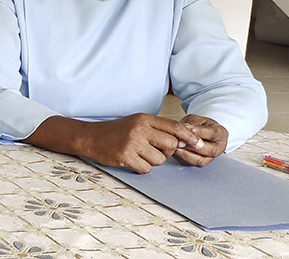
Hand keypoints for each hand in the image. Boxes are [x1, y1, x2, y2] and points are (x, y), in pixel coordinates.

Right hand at [77, 114, 202, 173]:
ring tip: (140, 155)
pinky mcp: (125, 156)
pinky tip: (133, 161)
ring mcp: (132, 143)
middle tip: (155, 150)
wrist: (91, 137)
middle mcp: (139, 129)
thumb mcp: (136, 122)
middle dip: (167, 151)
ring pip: (160, 159)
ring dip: (153, 161)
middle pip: (171, 144)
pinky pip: (146, 168)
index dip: (189, 137)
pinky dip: (142, 168)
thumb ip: (157, 128)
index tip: (198, 144)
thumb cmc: (116, 131)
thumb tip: (183, 139)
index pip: (174, 127)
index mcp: (144, 119)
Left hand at [172, 114, 227, 167]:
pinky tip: (174, 151)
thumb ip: (192, 123)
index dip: (197, 132)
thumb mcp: (196, 119)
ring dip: (185, 154)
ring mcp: (210, 158)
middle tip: (178, 141)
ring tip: (174, 146)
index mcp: (220, 134)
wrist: (199, 132)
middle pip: (208, 150)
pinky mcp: (200, 163)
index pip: (211, 134)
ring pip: (200, 160)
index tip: (184, 129)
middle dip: (191, 146)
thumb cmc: (199, 125)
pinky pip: (191, 164)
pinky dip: (181, 158)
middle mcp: (219, 148)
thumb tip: (184, 129)